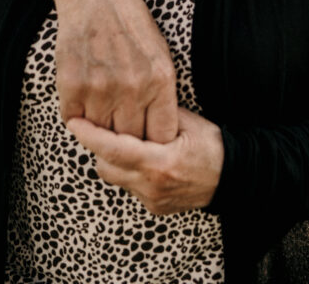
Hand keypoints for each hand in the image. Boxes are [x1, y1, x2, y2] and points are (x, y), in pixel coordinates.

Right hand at [55, 0, 177, 141]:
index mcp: (161, 80)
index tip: (148, 142)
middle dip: (126, 140)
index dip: (155, 144)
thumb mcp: (159, 55)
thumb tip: (159, 133)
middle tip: (121, 131)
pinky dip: (78, 116)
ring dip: (100, 129)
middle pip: (130, 142)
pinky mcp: (72, 87)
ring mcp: (101, 89)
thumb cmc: (130, 24)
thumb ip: (160, 94)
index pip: (162, 137)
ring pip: (100, 135)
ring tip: (101, 109)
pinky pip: (74, 122)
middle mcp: (133, 88)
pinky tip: (83, 98)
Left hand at [67, 107, 223, 213]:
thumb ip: (158, 114)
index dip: (90, 135)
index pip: (113, 149)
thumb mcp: (189, 122)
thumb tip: (131, 101)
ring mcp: (152, 199)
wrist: (234, 177)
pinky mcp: (155, 207)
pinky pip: (130, 187)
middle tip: (104, 125)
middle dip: (101, 147)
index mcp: (160, 162)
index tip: (74, 122)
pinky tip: (145, 157)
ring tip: (128, 141)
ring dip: (115, 160)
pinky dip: (130, 171)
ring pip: (116, 178)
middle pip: (106, 166)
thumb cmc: (213, 145)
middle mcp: (152, 185)